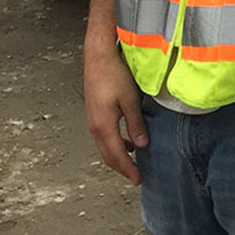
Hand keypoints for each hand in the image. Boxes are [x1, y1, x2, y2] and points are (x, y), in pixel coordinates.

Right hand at [83, 38, 146, 184]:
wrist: (98, 56)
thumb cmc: (114, 74)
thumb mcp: (130, 100)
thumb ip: (136, 124)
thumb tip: (141, 145)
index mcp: (103, 126)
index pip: (116, 155)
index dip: (128, 169)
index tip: (138, 179)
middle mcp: (95, 126)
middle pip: (108, 154)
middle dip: (122, 167)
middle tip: (136, 176)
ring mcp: (93, 119)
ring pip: (105, 146)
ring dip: (118, 156)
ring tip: (132, 162)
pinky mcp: (95, 112)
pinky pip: (104, 135)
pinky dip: (115, 144)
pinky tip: (126, 141)